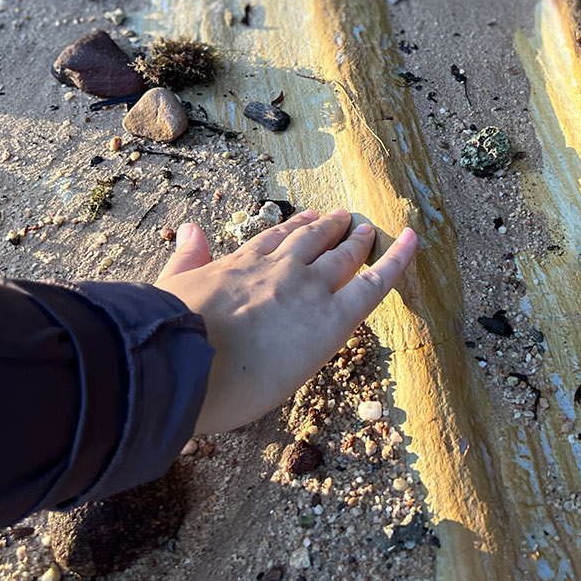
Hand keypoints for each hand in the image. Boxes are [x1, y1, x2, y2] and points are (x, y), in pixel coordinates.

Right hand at [154, 208, 417, 433]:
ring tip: (367, 228)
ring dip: (356, 239)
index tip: (303, 220)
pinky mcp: (333, 317)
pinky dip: (398, 259)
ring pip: (342, 255)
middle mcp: (277, 270)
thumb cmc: (167, 340)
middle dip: (328, 228)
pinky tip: (413, 241)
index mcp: (238, 266)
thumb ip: (185, 259)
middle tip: (343, 218)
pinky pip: (375, 283)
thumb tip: (190, 230)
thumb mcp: (171, 287)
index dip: (292, 229)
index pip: (273, 240)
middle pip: (310, 241)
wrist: (182, 363)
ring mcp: (307, 289)